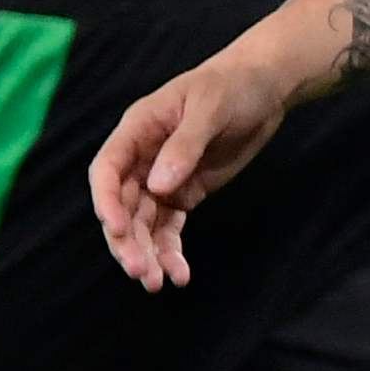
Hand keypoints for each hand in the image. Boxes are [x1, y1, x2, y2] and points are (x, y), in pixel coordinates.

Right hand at [85, 13, 331, 288]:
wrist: (263, 88)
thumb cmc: (232, 87)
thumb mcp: (211, 107)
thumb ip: (185, 145)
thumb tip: (158, 185)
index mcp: (137, 130)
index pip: (108, 170)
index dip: (106, 200)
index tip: (117, 228)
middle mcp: (141, 158)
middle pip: (122, 206)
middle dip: (127, 240)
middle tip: (140, 271)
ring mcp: (160, 179)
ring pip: (143, 224)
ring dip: (147, 253)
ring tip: (157, 283)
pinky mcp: (184, 194)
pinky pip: (169, 228)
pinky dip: (170, 251)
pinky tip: (179, 275)